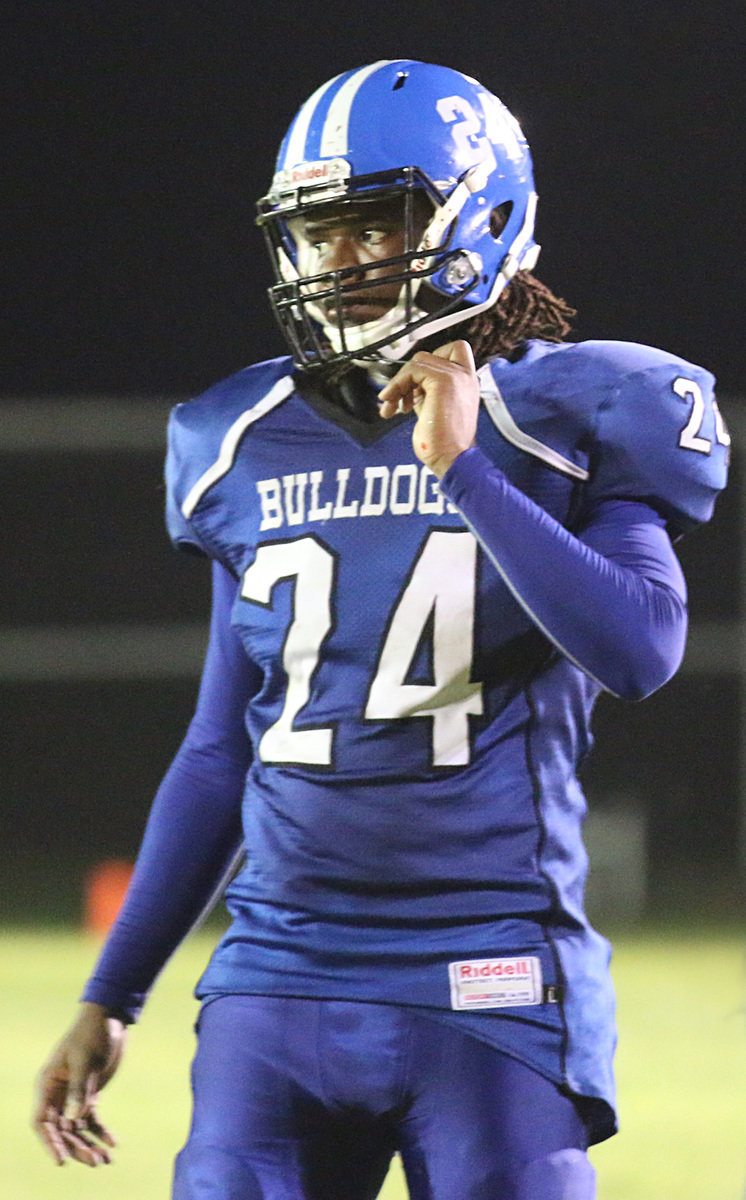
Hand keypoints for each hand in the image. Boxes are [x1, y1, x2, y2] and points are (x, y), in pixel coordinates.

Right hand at [33, 1002, 126, 1166]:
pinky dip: (101, 1131)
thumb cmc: (91, 1033)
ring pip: (77, 1128)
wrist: (109, 1018)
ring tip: (106, 1160)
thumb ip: (80, 1089)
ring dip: (90, 1144)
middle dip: (76, 1147)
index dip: (49, 1142)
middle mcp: (57, 1094)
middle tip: (95, 1162)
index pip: (42, 1121)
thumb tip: (75, 1120)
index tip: (61, 1160)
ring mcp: (73, 1096)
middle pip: (62, 1130)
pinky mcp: (89, 1094)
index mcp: (47, 1084)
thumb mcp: (85, 1059)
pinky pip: (92, 1119)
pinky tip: (113, 1142)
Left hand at [378, 340, 479, 477]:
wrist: (451, 458)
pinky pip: (414, 370)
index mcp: (466, 382)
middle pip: (429, 356)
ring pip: (419, 361)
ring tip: (393, 404)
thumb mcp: (432, 408)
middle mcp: (465, 376)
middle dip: (407, 376)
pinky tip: (393, 403)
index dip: (431, 361)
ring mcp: (457, 377)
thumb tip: (406, 384)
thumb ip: (425, 391)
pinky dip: (398, 384)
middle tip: (398, 398)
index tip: (415, 385)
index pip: (453, 350)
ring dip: (399, 382)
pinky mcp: (444, 382)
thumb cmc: (442, 443)